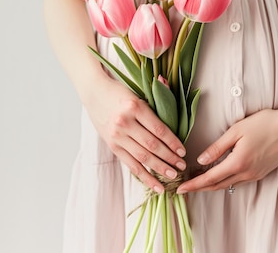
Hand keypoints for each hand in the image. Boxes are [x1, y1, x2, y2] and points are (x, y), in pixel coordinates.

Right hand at [84, 78, 186, 193]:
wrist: (94, 92)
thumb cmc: (120, 92)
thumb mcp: (138, 93)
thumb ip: (157, 103)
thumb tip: (175, 108)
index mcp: (135, 107)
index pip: (159, 130)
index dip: (173, 143)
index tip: (183, 151)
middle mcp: (125, 123)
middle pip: (152, 145)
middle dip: (169, 158)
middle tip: (182, 166)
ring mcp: (117, 136)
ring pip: (142, 157)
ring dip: (159, 168)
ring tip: (173, 175)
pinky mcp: (112, 145)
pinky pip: (131, 164)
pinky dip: (144, 176)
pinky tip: (156, 185)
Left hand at [176, 106, 277, 193]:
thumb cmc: (265, 124)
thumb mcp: (236, 131)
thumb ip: (217, 147)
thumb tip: (200, 160)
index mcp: (237, 163)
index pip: (210, 178)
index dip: (194, 185)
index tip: (180, 189)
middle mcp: (246, 173)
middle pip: (217, 186)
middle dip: (200, 188)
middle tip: (184, 189)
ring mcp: (255, 174)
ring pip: (229, 185)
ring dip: (212, 186)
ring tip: (198, 183)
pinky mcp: (262, 172)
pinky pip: (239, 182)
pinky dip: (225, 182)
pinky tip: (219, 177)